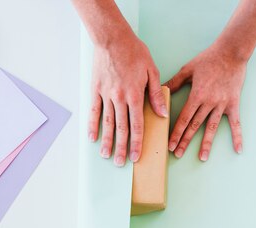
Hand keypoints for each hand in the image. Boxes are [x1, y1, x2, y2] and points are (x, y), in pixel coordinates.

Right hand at [88, 31, 167, 166]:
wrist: (111, 37)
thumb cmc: (134, 52)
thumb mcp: (151, 71)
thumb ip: (156, 94)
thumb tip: (163, 113)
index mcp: (135, 95)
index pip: (137, 125)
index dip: (137, 142)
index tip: (136, 156)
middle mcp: (119, 98)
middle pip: (121, 128)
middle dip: (121, 148)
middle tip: (121, 163)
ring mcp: (105, 95)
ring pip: (107, 123)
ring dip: (107, 141)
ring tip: (106, 155)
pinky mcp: (95, 89)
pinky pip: (94, 111)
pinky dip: (93, 124)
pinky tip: (92, 137)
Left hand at [165, 45, 246, 160]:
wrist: (231, 52)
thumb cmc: (208, 59)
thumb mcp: (188, 68)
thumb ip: (174, 82)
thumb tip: (161, 90)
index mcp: (197, 95)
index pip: (184, 118)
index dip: (176, 132)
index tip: (171, 144)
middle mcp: (209, 103)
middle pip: (195, 126)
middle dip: (185, 141)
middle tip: (178, 154)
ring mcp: (222, 105)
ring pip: (212, 128)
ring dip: (206, 144)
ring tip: (202, 158)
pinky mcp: (233, 104)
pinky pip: (236, 124)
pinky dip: (237, 137)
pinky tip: (238, 150)